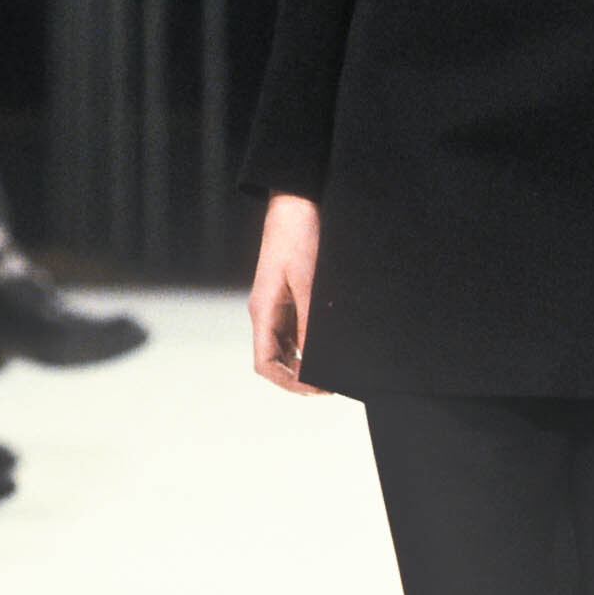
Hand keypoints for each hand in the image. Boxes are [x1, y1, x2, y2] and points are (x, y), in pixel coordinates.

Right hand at [249, 192, 325, 395]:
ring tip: (330, 372)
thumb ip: (310, 323)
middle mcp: (265, 313)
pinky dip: (307, 347)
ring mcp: (275, 306)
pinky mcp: (287, 298)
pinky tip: (326, 348)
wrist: (295, 205)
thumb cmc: (298, 239)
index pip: (265, 363)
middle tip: (329, 385)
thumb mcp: (309, 282)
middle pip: (273, 360)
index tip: (314, 388)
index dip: (287, 382)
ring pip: (283, 349)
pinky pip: (292, 332)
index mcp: (263, 312)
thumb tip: (314, 359)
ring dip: (302, 364)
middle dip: (297, 378)